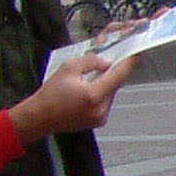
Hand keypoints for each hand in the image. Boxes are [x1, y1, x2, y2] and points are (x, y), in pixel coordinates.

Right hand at [10, 52, 136, 143]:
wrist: (39, 117)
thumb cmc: (50, 95)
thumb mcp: (68, 69)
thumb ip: (90, 62)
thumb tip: (106, 62)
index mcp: (93, 95)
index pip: (119, 75)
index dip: (129, 63)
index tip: (136, 54)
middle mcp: (100, 108)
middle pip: (115, 85)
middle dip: (111, 73)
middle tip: (102, 65)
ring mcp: (101, 117)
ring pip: (111, 94)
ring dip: (105, 85)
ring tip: (87, 82)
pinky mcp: (99, 121)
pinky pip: (106, 103)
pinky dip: (100, 94)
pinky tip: (86, 93)